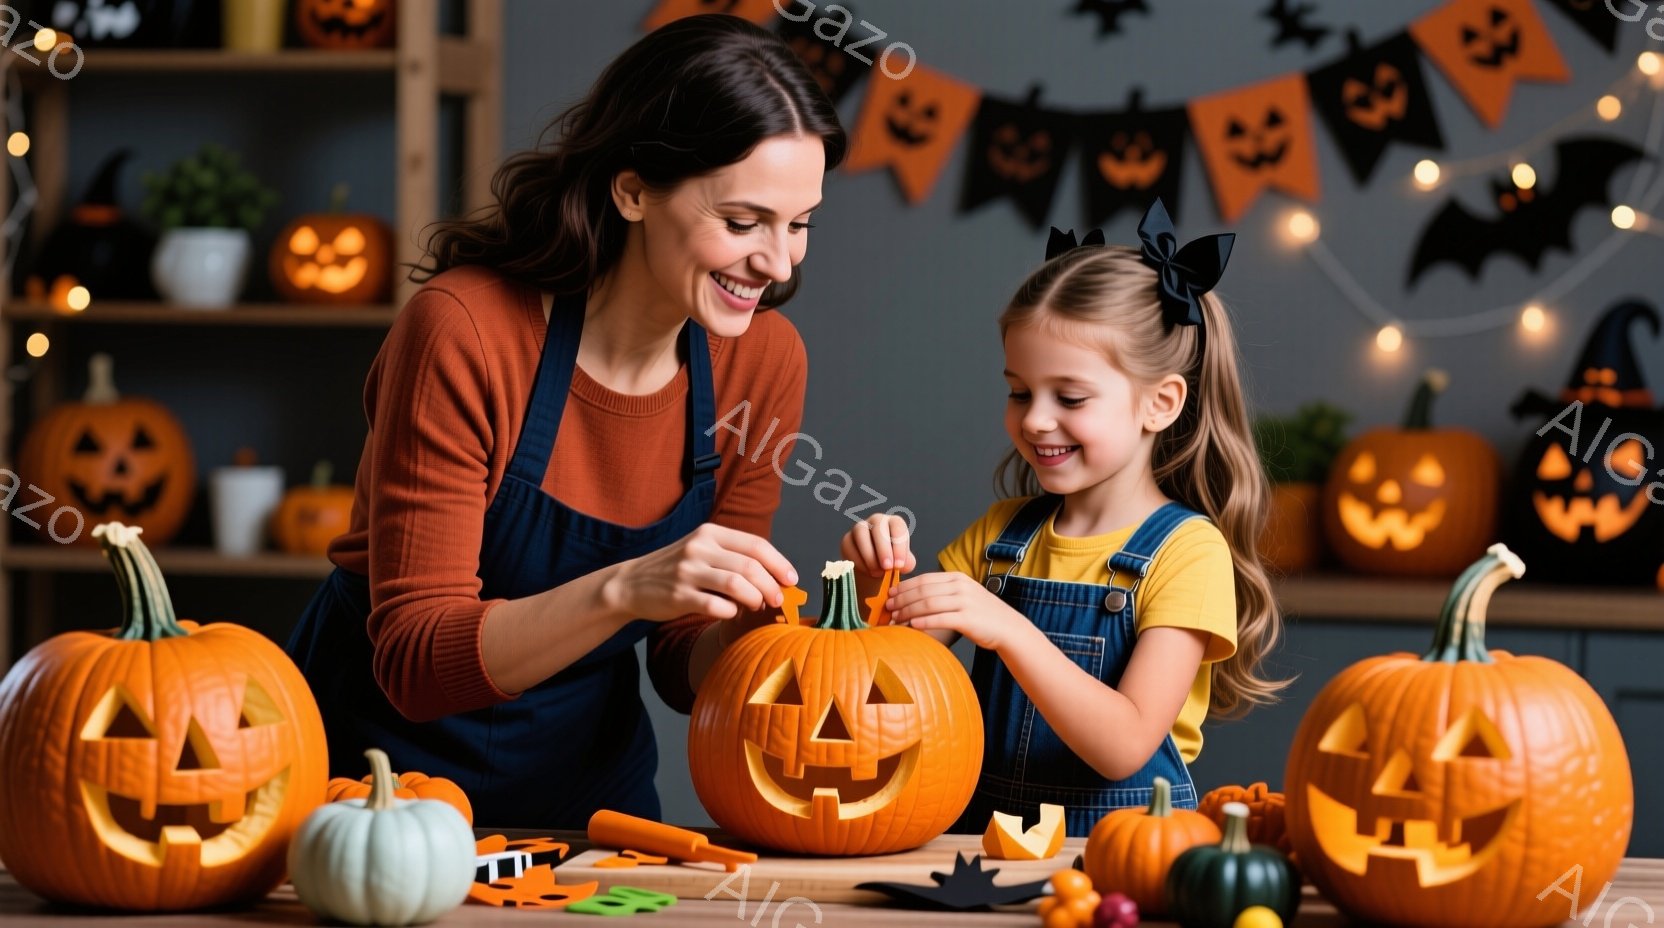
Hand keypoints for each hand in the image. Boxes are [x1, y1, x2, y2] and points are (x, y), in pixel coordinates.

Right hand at [606, 523, 797, 621]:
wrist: (630, 583)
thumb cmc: (676, 568)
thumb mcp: (701, 550)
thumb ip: (732, 556)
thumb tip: (774, 574)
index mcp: (710, 532)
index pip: (755, 544)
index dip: (779, 563)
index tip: (791, 579)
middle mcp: (699, 548)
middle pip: (750, 566)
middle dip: (771, 586)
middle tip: (778, 600)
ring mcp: (687, 571)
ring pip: (737, 585)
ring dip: (755, 599)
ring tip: (758, 606)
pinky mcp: (678, 595)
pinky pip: (715, 606)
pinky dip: (731, 612)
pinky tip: (731, 613)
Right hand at [840, 513, 916, 577]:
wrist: (874, 571)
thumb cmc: (892, 563)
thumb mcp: (902, 564)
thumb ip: (906, 563)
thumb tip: (903, 565)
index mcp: (894, 523)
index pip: (898, 527)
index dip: (899, 546)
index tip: (899, 565)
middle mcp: (877, 521)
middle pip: (878, 527)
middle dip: (883, 549)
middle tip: (887, 567)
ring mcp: (860, 528)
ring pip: (861, 533)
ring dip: (869, 554)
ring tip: (876, 572)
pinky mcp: (847, 539)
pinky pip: (849, 546)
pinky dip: (858, 561)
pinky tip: (867, 571)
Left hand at [885, 571, 1026, 650]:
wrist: (1008, 628)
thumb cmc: (982, 615)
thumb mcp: (964, 595)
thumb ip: (943, 593)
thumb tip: (914, 598)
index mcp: (957, 578)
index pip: (924, 579)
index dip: (904, 587)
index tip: (890, 595)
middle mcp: (961, 586)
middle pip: (923, 590)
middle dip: (902, 599)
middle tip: (887, 609)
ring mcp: (965, 601)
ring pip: (928, 604)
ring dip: (908, 611)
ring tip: (895, 619)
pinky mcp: (968, 618)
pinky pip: (940, 618)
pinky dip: (924, 621)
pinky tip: (912, 626)